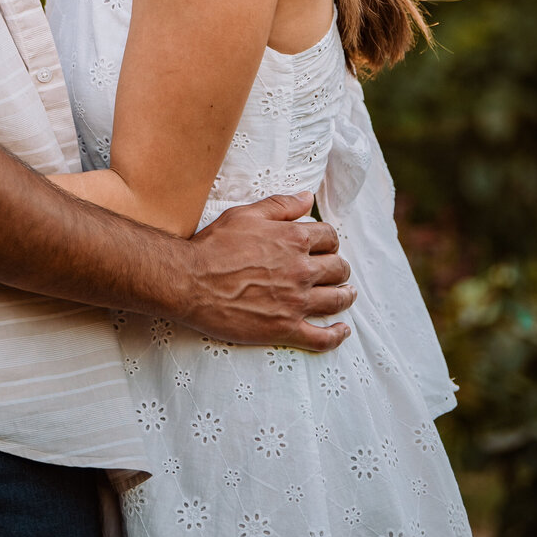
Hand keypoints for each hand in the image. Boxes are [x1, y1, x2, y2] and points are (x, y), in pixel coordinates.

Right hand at [181, 194, 354, 350]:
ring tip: (346, 294)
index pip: (329, 237)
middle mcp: (301, 270)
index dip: (329, 240)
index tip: (324, 245)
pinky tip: (342, 331)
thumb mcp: (246, 214)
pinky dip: (336, 335)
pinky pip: (322, 337)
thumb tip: (308, 198)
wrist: (190, 282)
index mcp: (294, 239)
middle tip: (335, 270)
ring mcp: (295, 302)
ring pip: (336, 300)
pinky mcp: (285, 329)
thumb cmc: (214, 246)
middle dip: (339, 267)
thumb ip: (281, 205)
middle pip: (338, 268)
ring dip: (345, 296)